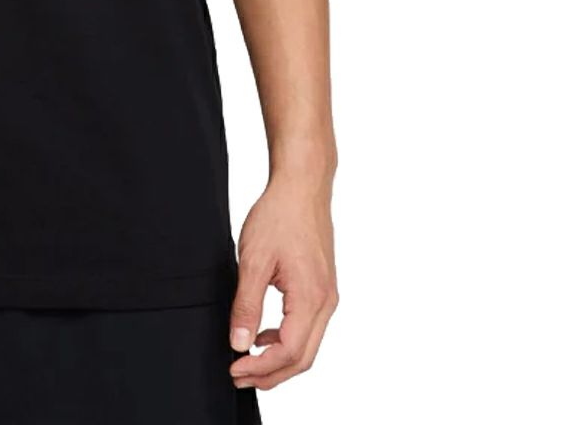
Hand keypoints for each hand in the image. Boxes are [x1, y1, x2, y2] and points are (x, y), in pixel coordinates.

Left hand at [228, 178, 337, 390]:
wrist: (301, 187)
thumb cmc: (279, 216)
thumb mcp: (253, 260)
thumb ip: (247, 305)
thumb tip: (239, 343)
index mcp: (311, 297)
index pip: (288, 351)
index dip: (261, 368)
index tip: (234, 370)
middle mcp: (326, 302)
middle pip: (303, 358)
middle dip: (270, 374)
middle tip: (238, 374)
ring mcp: (328, 296)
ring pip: (308, 346)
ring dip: (279, 360)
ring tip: (247, 359)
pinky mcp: (323, 289)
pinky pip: (308, 328)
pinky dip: (287, 340)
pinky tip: (264, 334)